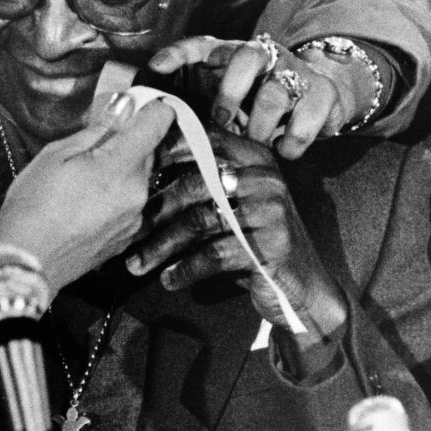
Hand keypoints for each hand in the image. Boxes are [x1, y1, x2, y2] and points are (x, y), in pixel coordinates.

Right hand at [0, 96, 174, 289]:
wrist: (26, 262)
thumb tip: (121, 111)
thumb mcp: (55, 154)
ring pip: (138, 179)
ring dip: (119, 171)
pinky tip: (84, 203)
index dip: (149, 108)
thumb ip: (96, 131)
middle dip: (126, 143)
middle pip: (149, 151)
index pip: (158, 122)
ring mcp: (134, 219)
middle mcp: (136, 193)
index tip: (136, 106)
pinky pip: (129, 204)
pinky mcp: (126, 237)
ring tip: (81, 181)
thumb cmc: (33, 208)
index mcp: (120, 167)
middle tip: (90, 147)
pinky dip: (114, 197)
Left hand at [124, 132, 347, 336]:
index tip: (131, 168)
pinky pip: (214, 253)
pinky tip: (169, 279)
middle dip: (156, 210)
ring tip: (137, 263)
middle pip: (196, 184)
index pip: (205, 141)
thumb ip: (203, 183)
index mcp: (255, 158)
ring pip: (200, 221)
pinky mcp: (271, 245)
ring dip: (162, 245)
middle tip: (127, 230)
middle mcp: (265, 177)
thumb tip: (141, 174)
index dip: (166, 150)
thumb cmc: (256, 244)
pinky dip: (186, 269)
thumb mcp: (234, 206)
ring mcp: (270, 210)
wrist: (303, 289)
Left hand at [147, 36, 361, 159]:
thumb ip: (197, 108)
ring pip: (276, 93)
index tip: (156, 68)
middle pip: (246, 57)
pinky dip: (294, 140)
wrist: (323, 96)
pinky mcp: (324, 94)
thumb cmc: (259, 106)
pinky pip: (309, 116)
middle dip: (231, 93)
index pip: (201, 45)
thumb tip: (153, 127)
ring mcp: (296, 73)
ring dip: (261, 126)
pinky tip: (285, 150)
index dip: (178, 53)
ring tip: (256, 145)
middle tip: (222, 122)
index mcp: (233, 56)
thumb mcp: (227, 103)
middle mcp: (265, 57)